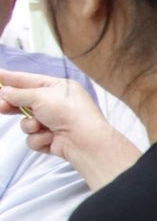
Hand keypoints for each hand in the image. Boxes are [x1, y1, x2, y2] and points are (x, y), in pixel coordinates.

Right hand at [1, 69, 118, 159]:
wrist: (85, 141)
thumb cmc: (69, 113)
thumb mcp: (40, 95)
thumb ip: (19, 94)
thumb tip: (5, 92)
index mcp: (58, 87)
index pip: (29, 80)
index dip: (10, 78)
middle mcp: (57, 104)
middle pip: (25, 102)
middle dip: (12, 105)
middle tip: (1, 106)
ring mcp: (54, 123)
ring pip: (27, 123)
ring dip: (30, 125)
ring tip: (40, 126)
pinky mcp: (52, 140)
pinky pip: (33, 138)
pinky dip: (39, 138)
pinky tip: (50, 138)